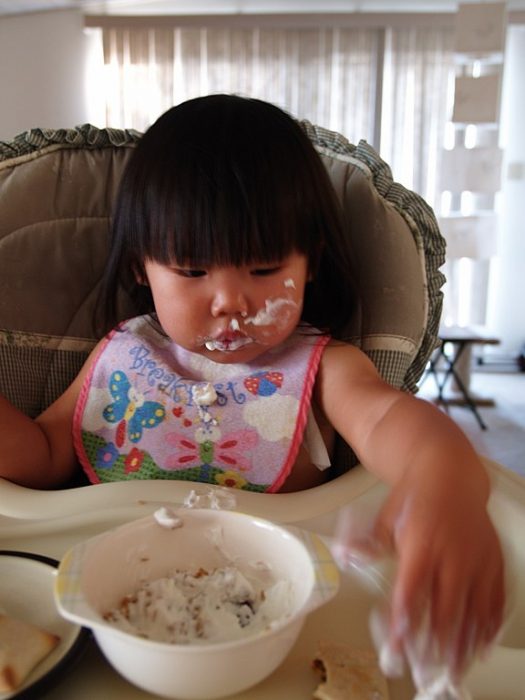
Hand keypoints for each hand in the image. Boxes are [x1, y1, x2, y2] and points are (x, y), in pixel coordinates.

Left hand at [371, 468, 504, 675]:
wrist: (449, 473)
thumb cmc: (414, 497)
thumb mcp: (385, 516)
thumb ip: (366, 541)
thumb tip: (343, 555)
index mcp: (421, 543)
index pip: (411, 590)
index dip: (405, 621)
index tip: (399, 646)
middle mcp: (452, 555)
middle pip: (445, 609)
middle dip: (434, 645)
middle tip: (426, 672)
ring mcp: (476, 560)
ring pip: (473, 611)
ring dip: (462, 645)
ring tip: (453, 671)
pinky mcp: (493, 562)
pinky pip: (496, 600)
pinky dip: (489, 627)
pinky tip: (480, 647)